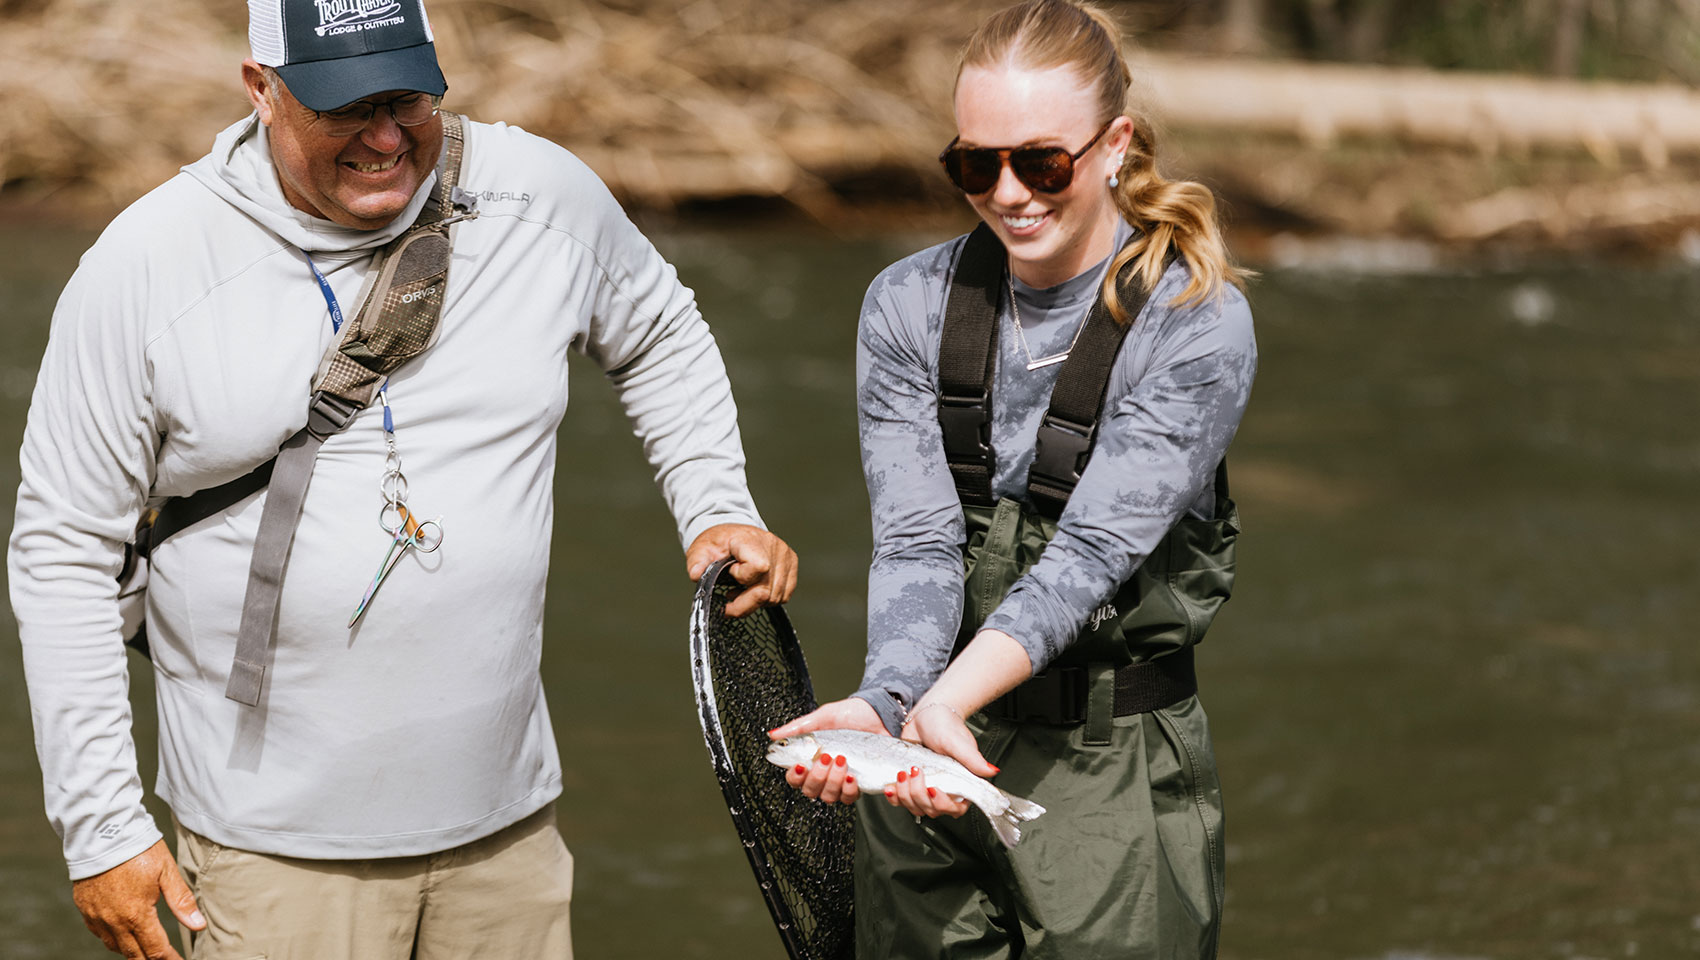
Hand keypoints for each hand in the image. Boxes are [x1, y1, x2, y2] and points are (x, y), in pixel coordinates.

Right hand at [71, 839, 205, 959]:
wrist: (101, 833)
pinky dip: (113, 938)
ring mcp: (97, 917)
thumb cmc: (138, 849)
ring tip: (148, 948)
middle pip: (134, 954)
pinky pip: (99, 934)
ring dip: (132, 951)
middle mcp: (114, 921)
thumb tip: (198, 926)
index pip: (156, 949)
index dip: (169, 959)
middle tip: (166, 958)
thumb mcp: (166, 872)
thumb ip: (181, 901)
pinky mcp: (86, 909)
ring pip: (115, 947)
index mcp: (136, 914)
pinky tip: (124, 932)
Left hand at [686, 523, 797, 617]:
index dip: (742, 578)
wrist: (733, 534)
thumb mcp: (701, 549)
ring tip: (741, 591)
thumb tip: (695, 575)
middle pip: (767, 590)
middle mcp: (773, 546)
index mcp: (751, 539)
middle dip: (745, 603)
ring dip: (756, 601)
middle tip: (730, 598)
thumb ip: (697, 562)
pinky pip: (784, 595)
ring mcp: (785, 555)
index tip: (730, 573)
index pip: (758, 567)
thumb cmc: (718, 543)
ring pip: (776, 597)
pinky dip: (768, 598)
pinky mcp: (791, 563)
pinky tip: (754, 589)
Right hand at [769, 698, 885, 804]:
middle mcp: (824, 773)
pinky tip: (852, 775)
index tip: (801, 765)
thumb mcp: (822, 717)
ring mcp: (840, 780)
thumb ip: (798, 728)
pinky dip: (849, 789)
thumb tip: (773, 735)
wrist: (879, 714)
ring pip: (829, 797)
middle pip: (810, 791)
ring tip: (842, 761)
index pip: (795, 778)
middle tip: (827, 757)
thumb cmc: (850, 714)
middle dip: (817, 777)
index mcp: (810, 758)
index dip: (795, 777)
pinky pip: (849, 797)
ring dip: (833, 782)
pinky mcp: (859, 784)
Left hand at [886, 701, 996, 819]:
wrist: (925, 715)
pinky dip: (894, 796)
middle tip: (915, 771)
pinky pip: (901, 800)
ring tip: (902, 773)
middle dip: (919, 795)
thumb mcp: (957, 742)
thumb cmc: (945, 725)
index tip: (933, 789)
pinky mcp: (910, 784)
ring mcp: (925, 788)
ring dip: (905, 795)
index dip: (942, 804)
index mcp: (961, 784)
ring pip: (915, 808)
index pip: (955, 809)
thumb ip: (973, 759)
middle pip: (931, 810)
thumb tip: (992, 771)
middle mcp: (945, 789)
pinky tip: (890, 787)